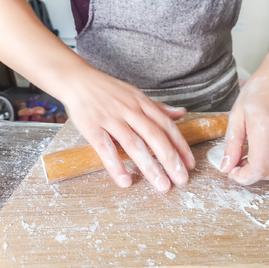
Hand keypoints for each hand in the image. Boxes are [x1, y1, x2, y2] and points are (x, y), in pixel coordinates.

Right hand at [62, 68, 194, 191]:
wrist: (78, 80)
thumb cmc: (109, 90)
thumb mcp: (136, 95)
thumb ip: (158, 108)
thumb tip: (181, 114)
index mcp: (142, 104)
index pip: (166, 126)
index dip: (180, 145)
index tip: (190, 164)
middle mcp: (130, 111)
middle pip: (154, 136)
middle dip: (170, 160)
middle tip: (181, 180)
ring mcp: (111, 119)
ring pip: (133, 144)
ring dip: (149, 166)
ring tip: (161, 185)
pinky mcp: (92, 127)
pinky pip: (105, 149)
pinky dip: (115, 165)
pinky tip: (126, 181)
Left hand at [220, 67, 268, 184]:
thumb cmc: (258, 91)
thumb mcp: (237, 114)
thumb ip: (232, 143)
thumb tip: (226, 168)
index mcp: (265, 123)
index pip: (260, 166)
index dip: (246, 177)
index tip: (235, 174)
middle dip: (254, 174)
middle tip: (242, 163)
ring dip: (268, 167)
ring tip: (256, 153)